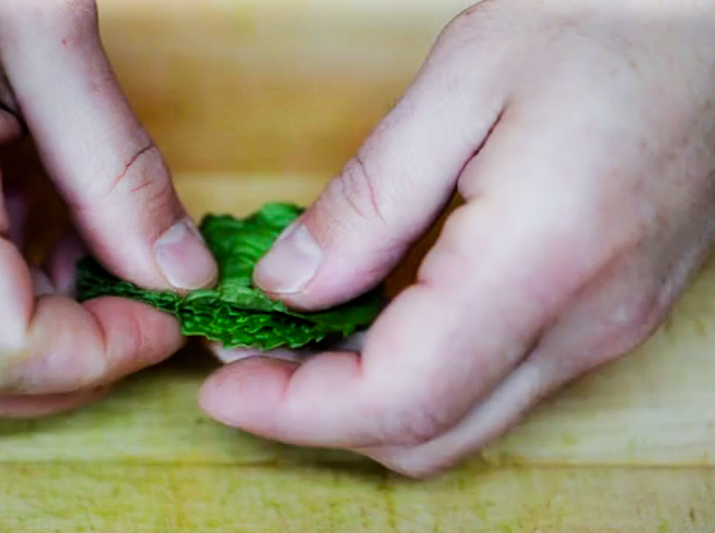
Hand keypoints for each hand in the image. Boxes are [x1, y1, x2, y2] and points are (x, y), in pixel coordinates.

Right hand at [0, 0, 216, 421]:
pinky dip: (24, 302)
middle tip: (143, 306)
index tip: (167, 316)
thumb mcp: (44, 34)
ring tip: (100, 260)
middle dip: (78, 362)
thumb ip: (115, 166)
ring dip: (54, 336)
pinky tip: (58, 242)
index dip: (99, 351)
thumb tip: (183, 279)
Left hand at [199, 0, 714, 476]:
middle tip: (245, 362)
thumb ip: (371, 201)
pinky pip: (489, 383)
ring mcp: (598, 332)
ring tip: (292, 342)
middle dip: (316, 418)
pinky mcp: (600, 318)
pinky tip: (368, 323)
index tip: (222, 385)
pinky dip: (412, 375)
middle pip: (423, 435)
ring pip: (455, 421)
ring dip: (362, 400)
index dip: (293, 412)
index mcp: (538, 266)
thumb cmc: (608, 25)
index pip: (395, 399)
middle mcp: (578, 327)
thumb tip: (293, 285)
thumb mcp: (464, 83)